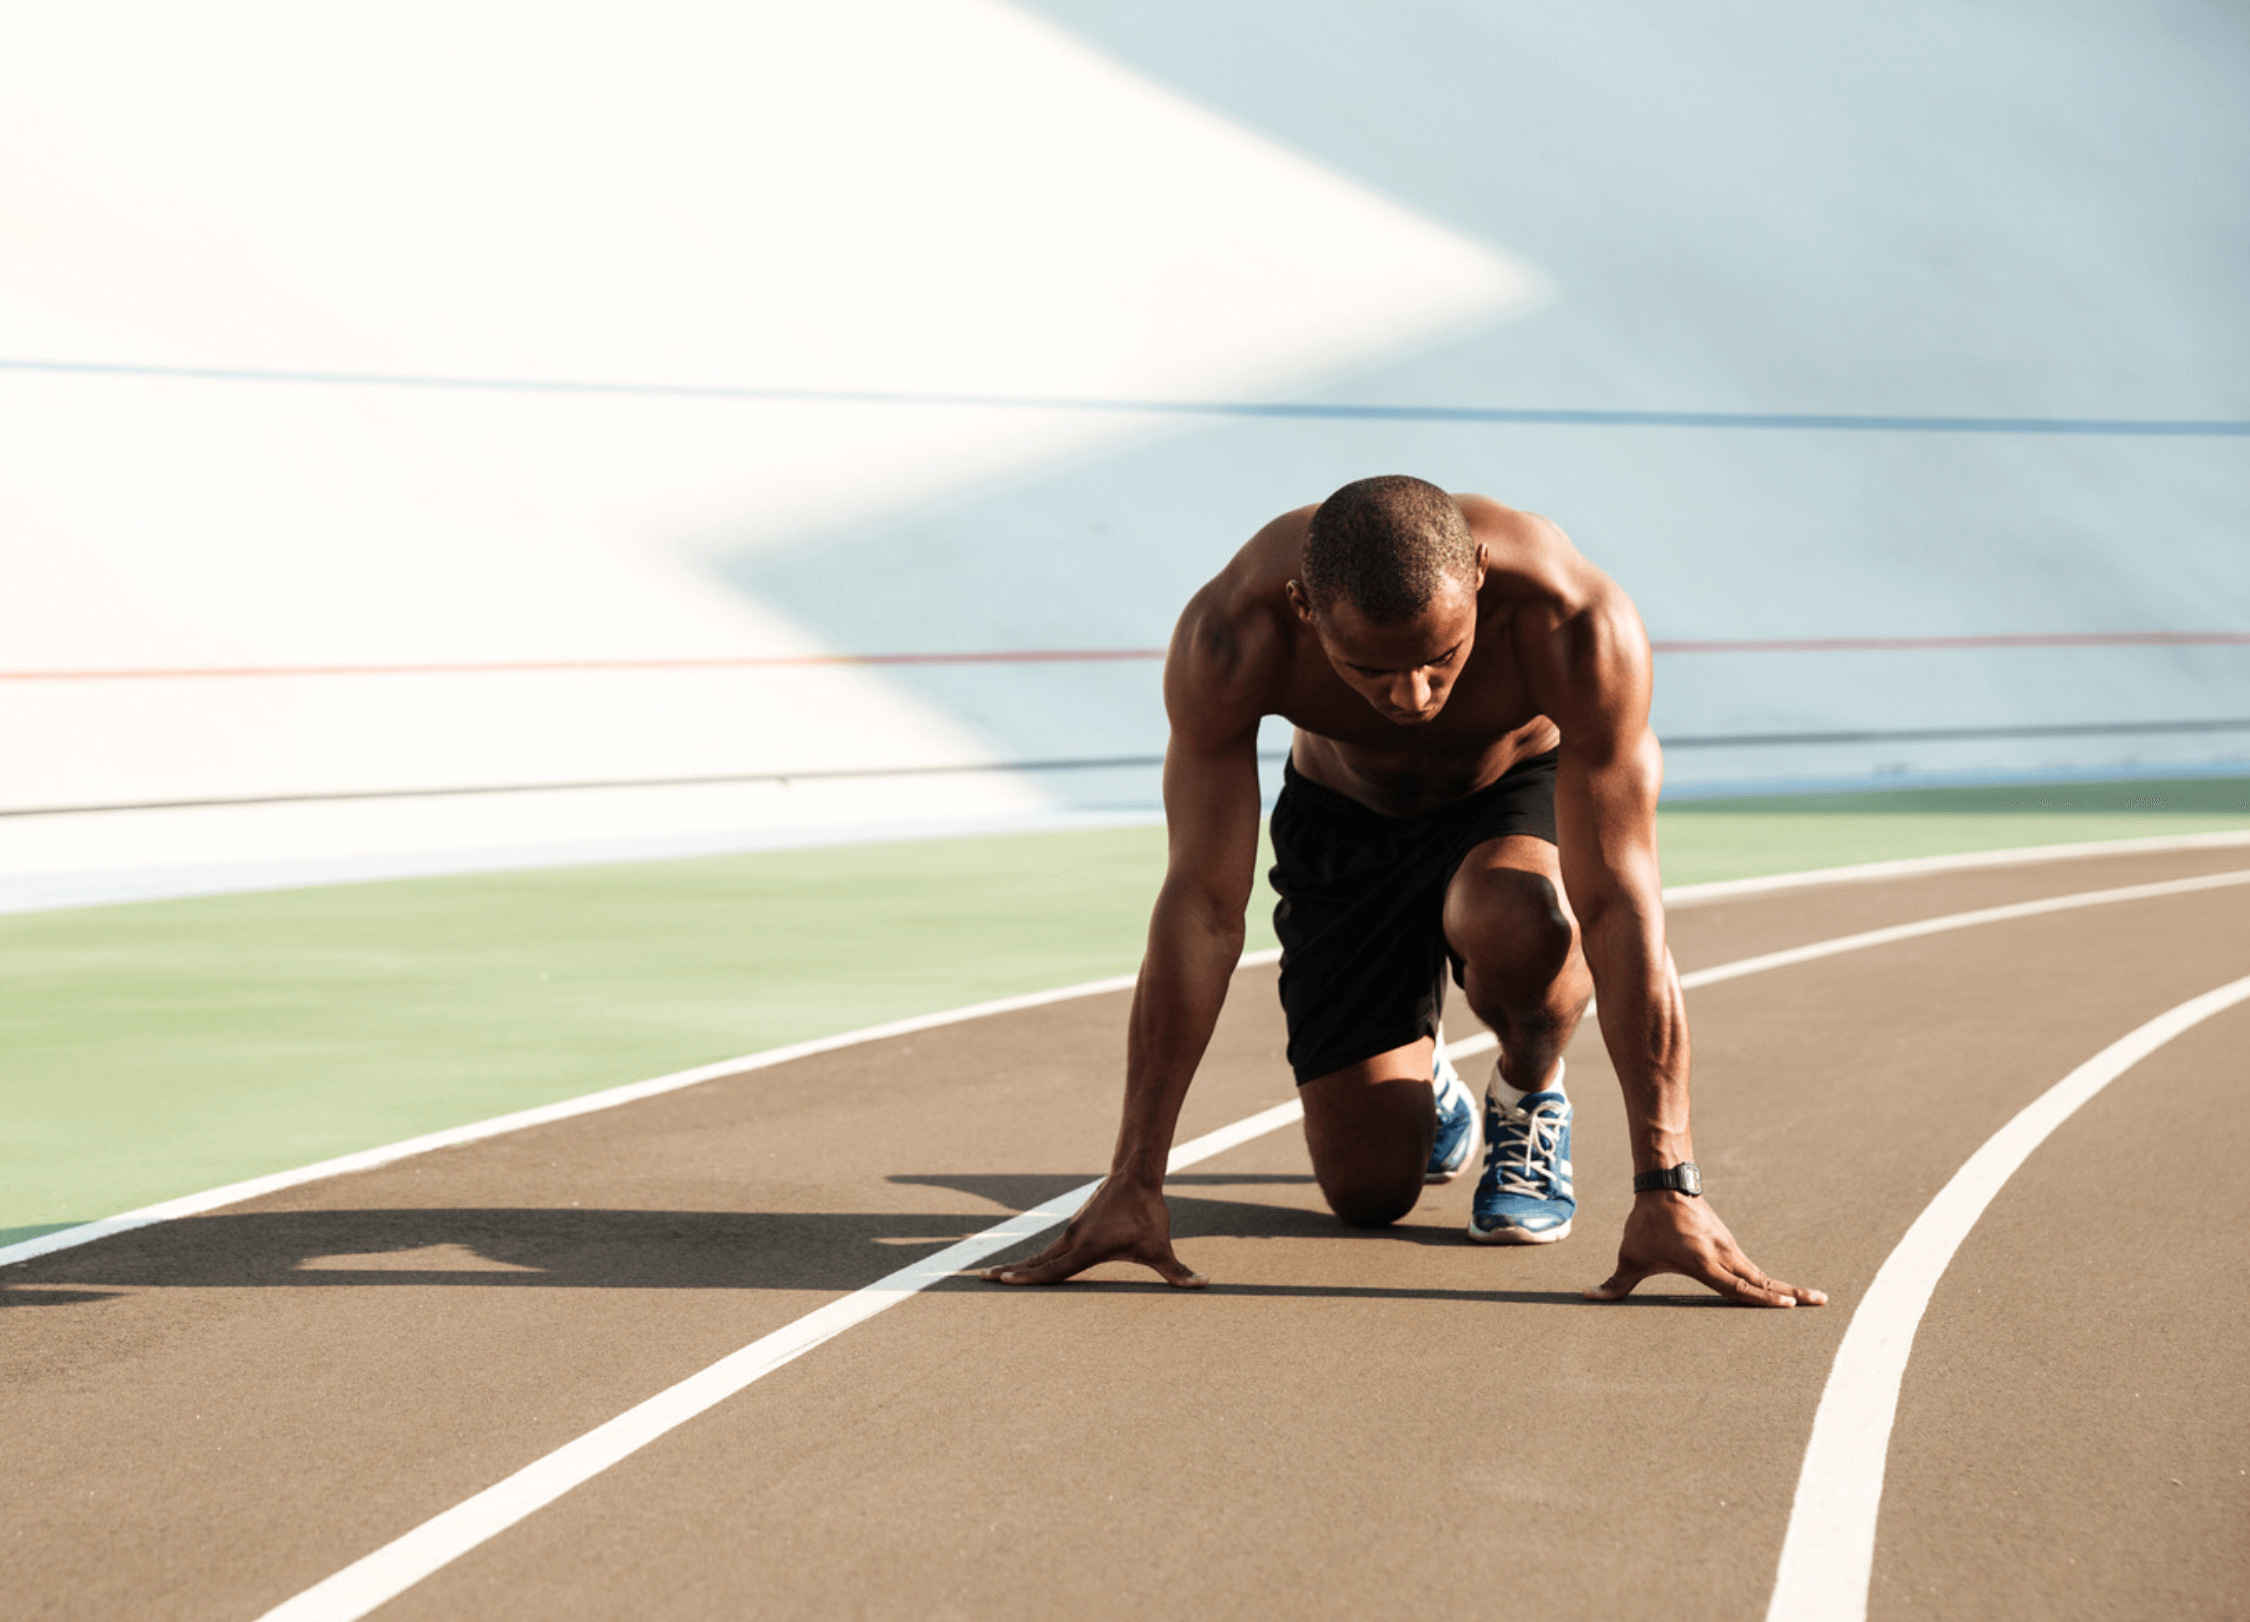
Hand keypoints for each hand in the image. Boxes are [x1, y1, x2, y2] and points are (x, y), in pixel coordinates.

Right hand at [977, 1174, 1207, 1287]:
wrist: (1136, 1177)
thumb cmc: (1147, 1214)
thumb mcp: (1160, 1248)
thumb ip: (1178, 1272)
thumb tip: (1204, 1285)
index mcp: (1086, 1249)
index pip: (1051, 1270)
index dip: (1028, 1278)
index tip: (1003, 1281)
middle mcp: (1072, 1241)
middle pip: (1036, 1262)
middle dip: (1009, 1273)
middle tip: (982, 1281)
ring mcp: (1071, 1233)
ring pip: (1040, 1254)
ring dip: (1018, 1266)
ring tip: (994, 1276)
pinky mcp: (1075, 1227)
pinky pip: (1049, 1248)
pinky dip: (1034, 1259)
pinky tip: (1026, 1266)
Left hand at [1585, 1193, 1825, 1307]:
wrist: (1664, 1185)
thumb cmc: (1646, 1224)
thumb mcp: (1629, 1256)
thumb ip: (1613, 1284)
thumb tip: (1586, 1297)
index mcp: (1704, 1262)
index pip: (1738, 1286)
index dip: (1762, 1298)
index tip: (1787, 1305)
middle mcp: (1724, 1255)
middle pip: (1762, 1280)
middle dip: (1791, 1294)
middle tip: (1821, 1303)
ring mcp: (1730, 1248)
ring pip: (1761, 1274)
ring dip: (1786, 1287)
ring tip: (1813, 1300)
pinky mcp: (1729, 1243)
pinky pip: (1753, 1268)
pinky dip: (1771, 1280)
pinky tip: (1783, 1291)